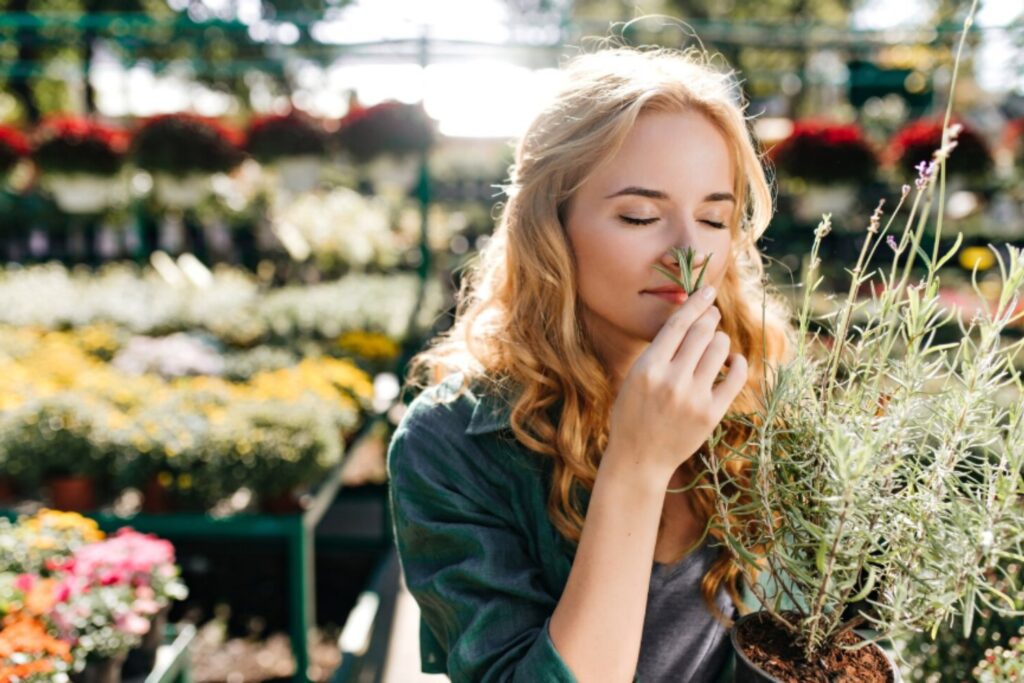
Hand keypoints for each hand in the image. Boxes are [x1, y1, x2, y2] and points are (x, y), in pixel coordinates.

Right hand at [605, 286, 747, 480]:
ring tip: (716, 343)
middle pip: (702, 331)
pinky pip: (735, 377)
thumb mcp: (634, 378)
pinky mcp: (711, 414)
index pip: (678, 324)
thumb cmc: (633, 414)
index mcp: (647, 368)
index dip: (696, 303)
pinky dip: (738, 364)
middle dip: (710, 318)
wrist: (639, 458)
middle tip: (713, 316)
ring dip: (720, 340)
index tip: (707, 291)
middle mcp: (671, 380)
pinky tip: (732, 362)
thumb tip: (690, 319)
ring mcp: (693, 398)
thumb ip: (659, 352)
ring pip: (719, 349)